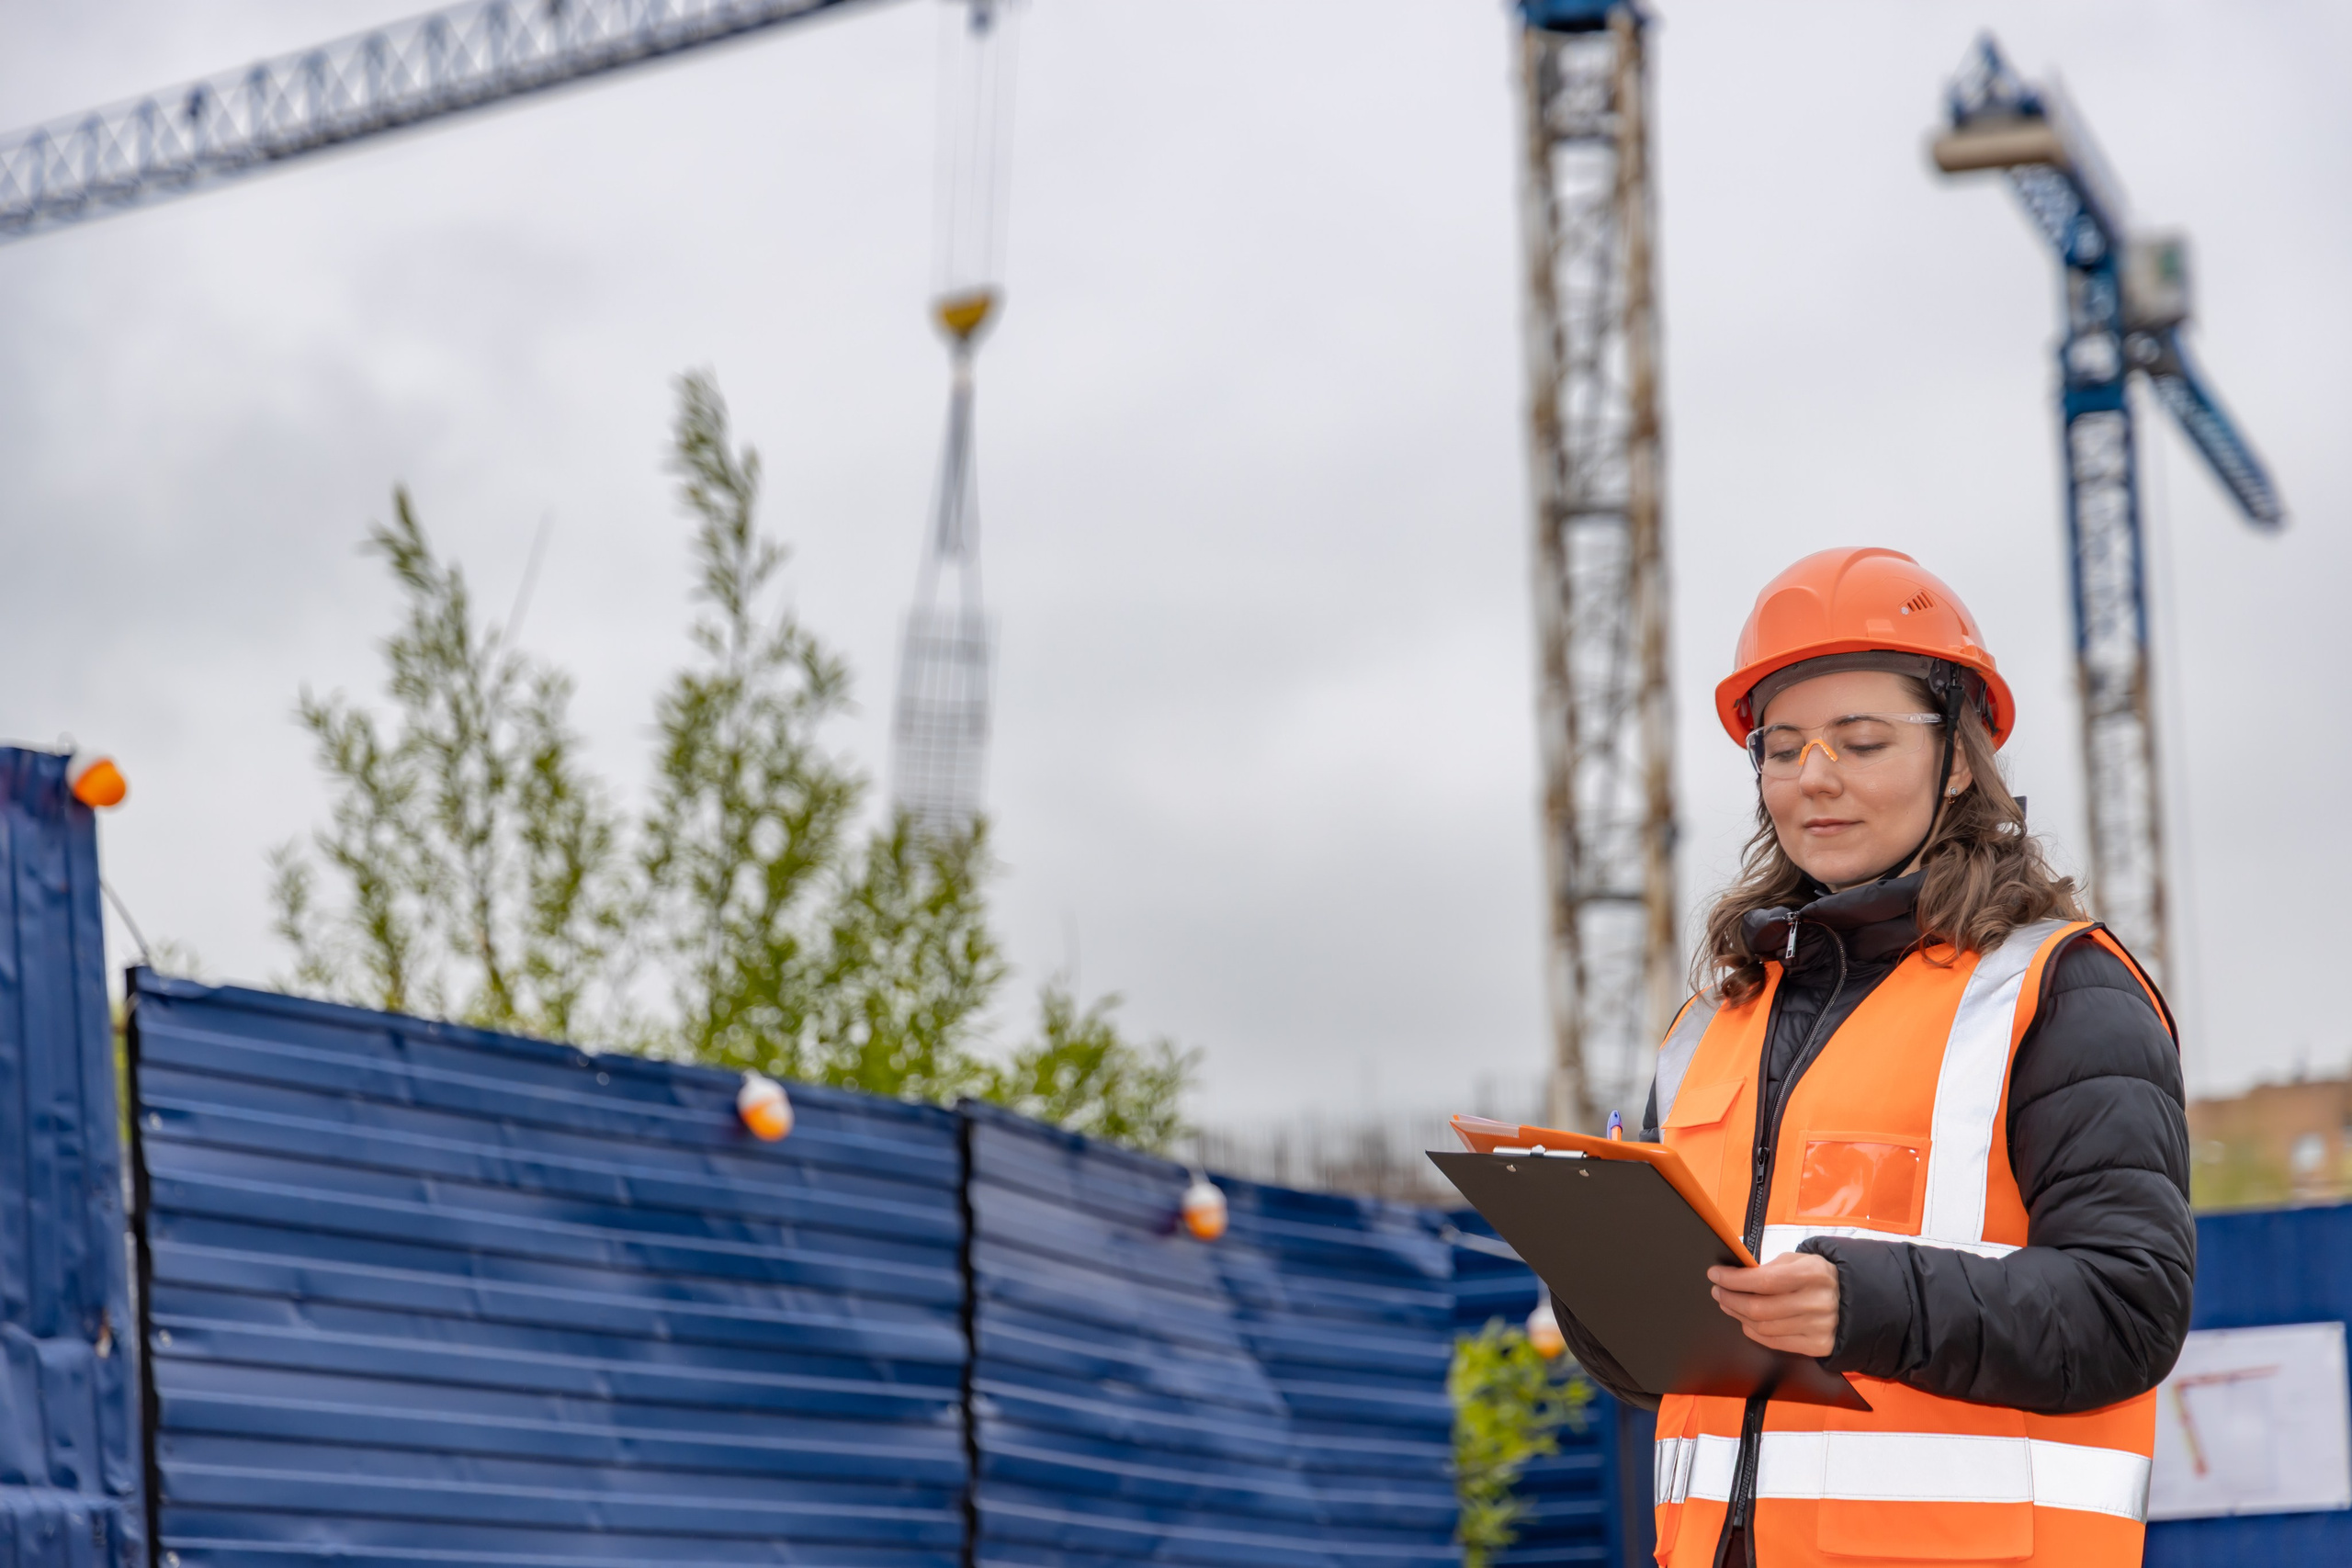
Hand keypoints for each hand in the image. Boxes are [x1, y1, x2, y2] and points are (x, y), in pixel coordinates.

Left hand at [1708, 1253, 1839, 1356]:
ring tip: (1728, 1303)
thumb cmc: (1820, 1277)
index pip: (1763, 1280)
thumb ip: (1770, 1268)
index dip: (1733, 1280)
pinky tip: (1745, 1321)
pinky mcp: (1817, 1346)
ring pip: (1763, 1327)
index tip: (1715, 1274)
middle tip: (1718, 1291)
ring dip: (1738, 1315)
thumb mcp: (1800, 1261)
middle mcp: (1817, 1303)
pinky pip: (1774, 1342)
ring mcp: (1818, 1327)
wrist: (1857, 1301)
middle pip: (1759, 1308)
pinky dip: (1753, 1331)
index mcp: (1813, 1274)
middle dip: (1730, 1298)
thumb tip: (1736, 1275)